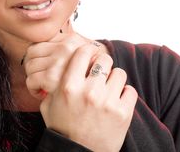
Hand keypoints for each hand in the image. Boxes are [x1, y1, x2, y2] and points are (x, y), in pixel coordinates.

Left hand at [23, 27, 92, 99]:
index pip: (39, 42)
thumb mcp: (81, 55)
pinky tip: (42, 93)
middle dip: (32, 67)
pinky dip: (33, 89)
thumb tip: (40, 40)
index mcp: (71, 39)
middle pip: (31, 52)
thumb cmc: (88, 77)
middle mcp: (66, 47)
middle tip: (39, 77)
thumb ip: (65, 46)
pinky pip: (31, 80)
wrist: (100, 95)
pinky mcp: (52, 77)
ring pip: (30, 66)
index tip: (42, 66)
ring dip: (33, 78)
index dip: (36, 56)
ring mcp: (59, 61)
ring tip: (41, 85)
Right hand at [23, 30, 137, 150]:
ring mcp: (107, 102)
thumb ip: (54, 83)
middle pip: (104, 59)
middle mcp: (89, 91)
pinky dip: (125, 94)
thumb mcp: (49, 104)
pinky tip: (117, 100)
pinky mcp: (123, 113)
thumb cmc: (63, 129)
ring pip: (119, 73)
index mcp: (68, 86)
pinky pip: (130, 91)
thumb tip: (62, 64)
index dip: (88, 51)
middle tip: (100, 72)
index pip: (83, 53)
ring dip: (114, 79)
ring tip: (108, 88)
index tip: (90, 55)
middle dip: (103, 63)